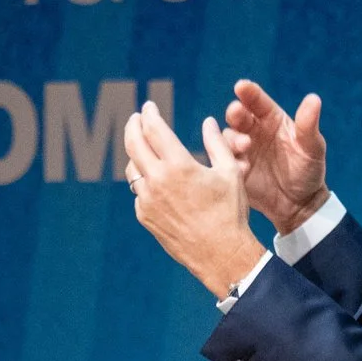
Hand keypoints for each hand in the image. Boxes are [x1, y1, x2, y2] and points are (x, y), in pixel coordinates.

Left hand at [124, 103, 268, 298]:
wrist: (220, 254)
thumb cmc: (229, 212)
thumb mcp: (230, 172)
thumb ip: (217, 143)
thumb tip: (208, 122)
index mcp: (178, 165)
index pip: (153, 128)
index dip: (149, 113)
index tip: (149, 106)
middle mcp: (157, 180)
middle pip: (133, 143)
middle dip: (132, 125)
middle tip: (135, 117)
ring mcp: (147, 199)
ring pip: (131, 167)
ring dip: (136, 153)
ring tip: (144, 146)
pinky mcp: (144, 215)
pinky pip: (138, 191)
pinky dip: (144, 180)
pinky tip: (154, 179)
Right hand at [221, 80, 327, 235]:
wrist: (299, 204)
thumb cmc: (308, 170)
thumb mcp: (312, 147)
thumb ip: (308, 125)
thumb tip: (314, 99)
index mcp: (270, 118)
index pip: (257, 100)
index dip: (248, 92)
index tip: (241, 86)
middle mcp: (252, 130)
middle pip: (237, 115)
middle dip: (235, 113)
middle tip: (237, 115)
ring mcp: (241, 149)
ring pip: (227, 137)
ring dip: (232, 139)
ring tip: (245, 146)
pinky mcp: (233, 168)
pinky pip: (224, 161)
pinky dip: (229, 161)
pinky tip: (243, 167)